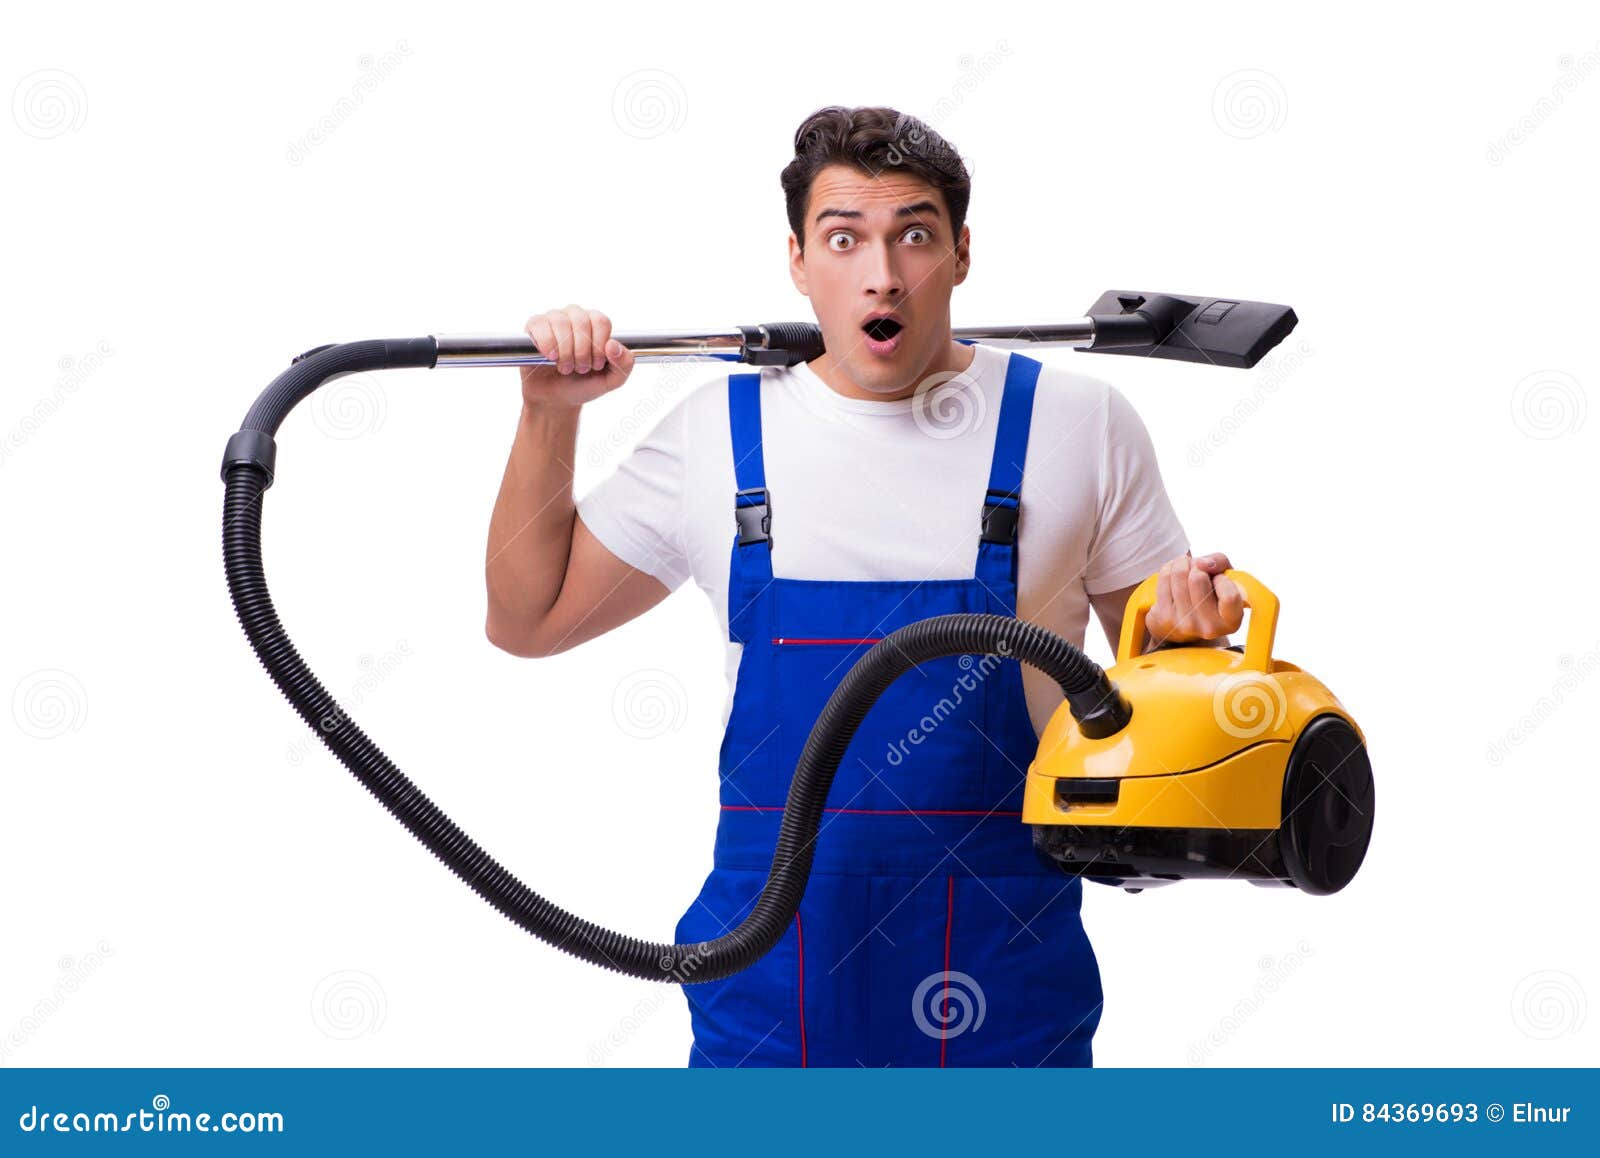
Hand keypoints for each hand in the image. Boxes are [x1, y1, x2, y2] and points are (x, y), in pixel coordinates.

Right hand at [520, 304, 635, 410]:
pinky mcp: (534, 327)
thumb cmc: (583, 384)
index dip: (599, 346)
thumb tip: (613, 345)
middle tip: (580, 369)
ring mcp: (553, 319)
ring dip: (565, 351)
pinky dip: (547, 344)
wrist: (556, 399)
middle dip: (582, 352)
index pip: (600, 321)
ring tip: (565, 367)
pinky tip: (550, 357)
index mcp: (595, 324)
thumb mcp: (611, 380)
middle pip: (581, 321)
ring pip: (561, 322)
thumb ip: (624, 364)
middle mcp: (575, 316)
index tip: (596, 365)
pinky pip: (540, 325)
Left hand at [1144, 551, 1243, 645]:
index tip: (1219, 579)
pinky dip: (1169, 568)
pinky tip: (1174, 573)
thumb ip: (1220, 562)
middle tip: (1198, 568)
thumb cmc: (1210, 595)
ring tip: (1186, 567)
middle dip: (1198, 565)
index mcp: (1230, 621)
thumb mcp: (1226, 577)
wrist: (1183, 624)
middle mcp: (1209, 626)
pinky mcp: (1165, 617)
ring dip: (1182, 563)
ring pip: (1179, 574)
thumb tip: (1201, 563)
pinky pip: (1164, 578)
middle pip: (1198, 578)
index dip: (1222, 579)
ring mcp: (1185, 624)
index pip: (1229, 596)